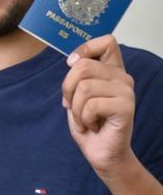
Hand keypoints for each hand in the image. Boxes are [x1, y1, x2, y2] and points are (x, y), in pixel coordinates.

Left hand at [62, 35, 135, 178]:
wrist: (101, 153)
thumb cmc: (89, 123)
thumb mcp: (76, 94)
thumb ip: (78, 75)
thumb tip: (73, 60)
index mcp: (111, 70)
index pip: (107, 41)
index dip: (85, 49)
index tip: (72, 64)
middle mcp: (122, 78)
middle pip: (83, 66)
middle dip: (67, 88)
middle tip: (72, 105)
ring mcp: (126, 92)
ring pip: (84, 87)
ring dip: (76, 108)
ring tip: (85, 118)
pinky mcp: (126, 107)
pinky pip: (91, 104)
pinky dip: (84, 118)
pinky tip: (93, 125)